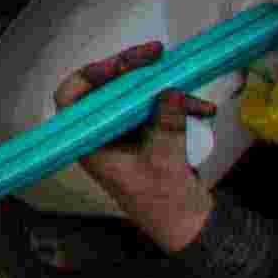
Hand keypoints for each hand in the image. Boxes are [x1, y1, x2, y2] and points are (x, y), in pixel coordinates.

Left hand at [64, 45, 223, 251]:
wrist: (188, 224)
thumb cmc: (164, 200)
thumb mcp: (165, 160)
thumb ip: (167, 124)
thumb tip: (169, 91)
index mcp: (90, 142)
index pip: (73, 98)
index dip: (91, 75)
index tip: (120, 64)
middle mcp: (102, 133)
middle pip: (107, 88)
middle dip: (133, 70)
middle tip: (157, 52)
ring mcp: (125, 131)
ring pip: (135, 94)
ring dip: (163, 85)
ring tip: (187, 74)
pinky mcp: (147, 132)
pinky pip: (158, 107)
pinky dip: (180, 104)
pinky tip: (205, 108)